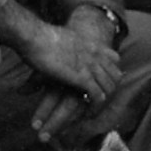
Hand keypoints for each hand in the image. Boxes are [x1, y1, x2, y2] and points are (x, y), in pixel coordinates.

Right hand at [19, 16, 121, 137]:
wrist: (35, 37)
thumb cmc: (39, 37)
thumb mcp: (59, 40)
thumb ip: (65, 48)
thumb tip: (58, 51)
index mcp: (91, 44)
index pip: (115, 59)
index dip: (111, 72)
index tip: (102, 83)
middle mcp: (96, 54)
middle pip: (115, 76)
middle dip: (110, 90)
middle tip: (99, 101)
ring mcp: (91, 66)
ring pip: (110, 88)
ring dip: (103, 101)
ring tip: (93, 110)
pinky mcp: (83, 78)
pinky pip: (98, 97)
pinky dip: (95, 107)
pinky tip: (87, 114)